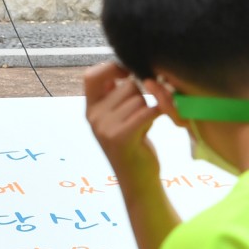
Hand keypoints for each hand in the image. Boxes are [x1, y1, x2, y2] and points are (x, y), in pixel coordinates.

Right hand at [83, 61, 162, 185]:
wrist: (137, 180)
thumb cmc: (133, 145)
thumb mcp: (117, 118)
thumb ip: (116, 96)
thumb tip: (125, 68)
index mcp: (90, 109)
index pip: (91, 76)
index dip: (111, 68)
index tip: (128, 74)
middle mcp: (93, 116)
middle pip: (127, 86)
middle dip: (141, 96)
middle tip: (141, 116)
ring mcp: (104, 127)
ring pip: (139, 98)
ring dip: (149, 108)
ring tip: (145, 125)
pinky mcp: (120, 136)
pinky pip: (146, 111)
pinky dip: (158, 113)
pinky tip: (157, 121)